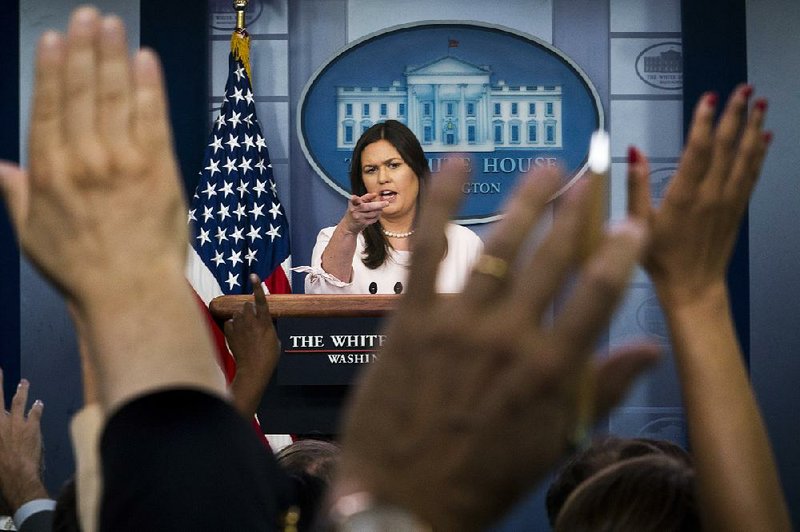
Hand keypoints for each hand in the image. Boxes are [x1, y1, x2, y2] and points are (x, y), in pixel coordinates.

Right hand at [0, 7, 185, 304]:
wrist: (130, 293)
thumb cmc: (81, 270)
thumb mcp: (32, 235)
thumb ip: (17, 195)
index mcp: (49, 172)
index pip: (48, 108)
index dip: (51, 70)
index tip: (54, 39)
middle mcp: (83, 159)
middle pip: (81, 93)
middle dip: (84, 50)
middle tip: (88, 17)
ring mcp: (122, 161)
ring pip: (115, 97)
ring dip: (113, 56)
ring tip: (112, 26)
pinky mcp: (158, 168)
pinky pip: (152, 118)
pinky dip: (149, 87)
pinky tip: (146, 60)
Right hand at [0, 370, 47, 511]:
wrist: (15, 473)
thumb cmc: (0, 466)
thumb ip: (1, 433)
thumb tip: (3, 422)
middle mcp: (2, 420)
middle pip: (0, 397)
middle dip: (0, 382)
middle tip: (0, 370)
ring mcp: (17, 422)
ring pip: (20, 400)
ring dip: (22, 390)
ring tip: (24, 382)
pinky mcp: (32, 426)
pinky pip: (35, 412)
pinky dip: (37, 407)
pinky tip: (39, 403)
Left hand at [225, 274, 279, 416]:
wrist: (253, 369)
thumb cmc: (268, 356)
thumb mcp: (275, 338)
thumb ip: (268, 326)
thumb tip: (264, 321)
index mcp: (264, 321)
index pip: (261, 300)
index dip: (257, 287)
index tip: (253, 275)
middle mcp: (251, 321)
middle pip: (247, 305)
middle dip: (249, 309)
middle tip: (252, 321)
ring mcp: (239, 326)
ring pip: (237, 313)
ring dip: (241, 317)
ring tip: (245, 331)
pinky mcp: (229, 332)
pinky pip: (230, 322)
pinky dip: (233, 326)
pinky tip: (237, 335)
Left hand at [334, 164, 658, 530]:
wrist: (403, 499)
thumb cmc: (482, 477)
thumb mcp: (552, 442)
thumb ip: (601, 390)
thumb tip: (650, 350)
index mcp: (550, 370)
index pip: (599, 295)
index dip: (620, 252)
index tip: (634, 223)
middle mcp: (509, 338)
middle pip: (553, 260)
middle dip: (577, 212)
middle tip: (591, 177)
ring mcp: (458, 323)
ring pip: (500, 246)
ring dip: (527, 201)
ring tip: (548, 167)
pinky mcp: (412, 318)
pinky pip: (430, 251)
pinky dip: (441, 204)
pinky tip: (455, 167)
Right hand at [341, 193, 388, 234]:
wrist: (348, 226)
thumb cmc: (354, 212)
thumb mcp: (356, 204)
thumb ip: (365, 198)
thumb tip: (375, 194)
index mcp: (353, 204)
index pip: (356, 199)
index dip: (363, 198)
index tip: (373, 195)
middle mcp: (355, 210)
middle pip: (369, 207)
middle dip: (379, 205)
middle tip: (387, 203)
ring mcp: (359, 217)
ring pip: (373, 213)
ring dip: (379, 211)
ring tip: (379, 209)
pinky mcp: (363, 223)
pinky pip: (374, 219)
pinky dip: (377, 216)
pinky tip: (376, 215)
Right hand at [628, 85, 769, 305]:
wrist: (692, 286)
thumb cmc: (659, 258)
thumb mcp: (636, 224)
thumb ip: (635, 185)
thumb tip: (634, 151)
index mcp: (684, 195)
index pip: (698, 149)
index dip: (705, 121)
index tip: (710, 98)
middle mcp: (711, 194)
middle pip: (727, 146)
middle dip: (736, 114)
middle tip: (744, 89)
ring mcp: (728, 200)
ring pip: (744, 157)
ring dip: (753, 128)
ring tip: (760, 104)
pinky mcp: (737, 208)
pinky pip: (752, 175)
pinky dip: (759, 154)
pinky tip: (764, 138)